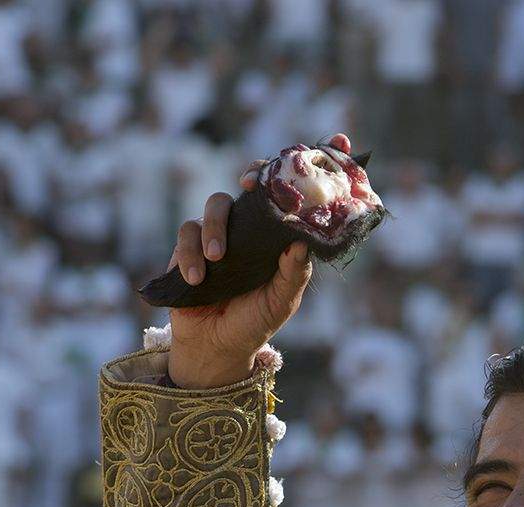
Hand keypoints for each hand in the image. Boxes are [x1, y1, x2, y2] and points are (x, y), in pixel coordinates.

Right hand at [164, 142, 343, 388]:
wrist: (216, 348)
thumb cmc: (255, 321)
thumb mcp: (282, 301)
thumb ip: (293, 273)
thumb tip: (302, 242)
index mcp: (277, 237)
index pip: (296, 194)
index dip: (315, 164)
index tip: (337, 140)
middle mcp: (250, 228)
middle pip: (252, 183)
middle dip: (255, 174)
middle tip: (254, 184)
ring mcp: (218, 234)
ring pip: (215, 205)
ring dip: (216, 228)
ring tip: (220, 259)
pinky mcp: (188, 247)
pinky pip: (187, 235)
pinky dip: (191, 254)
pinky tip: (200, 276)